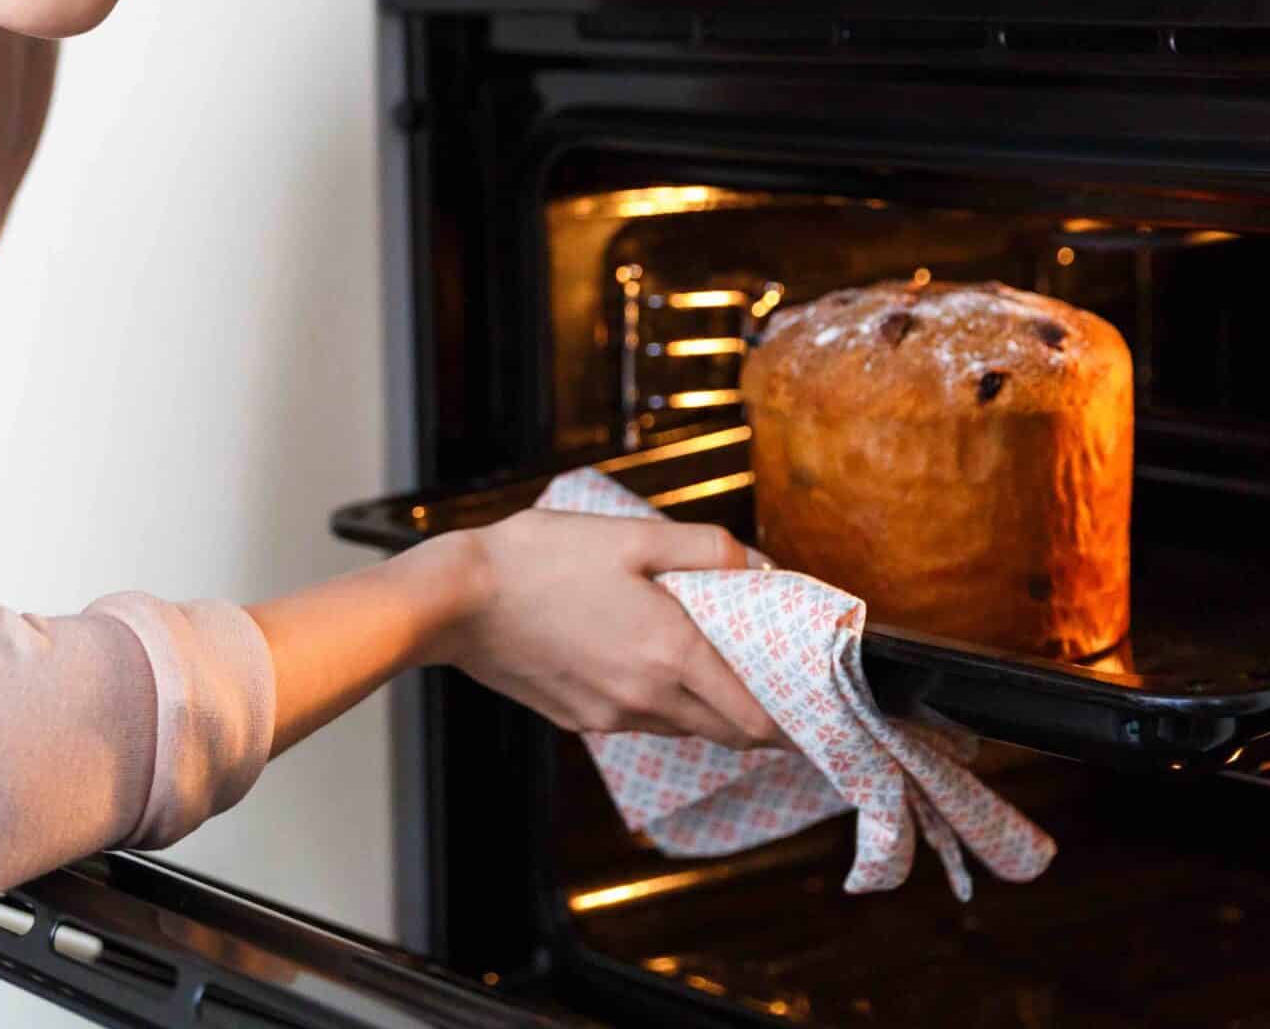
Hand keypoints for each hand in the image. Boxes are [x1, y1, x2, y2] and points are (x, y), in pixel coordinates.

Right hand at [424, 511, 781, 748]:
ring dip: (710, 709)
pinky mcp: (577, 719)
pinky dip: (662, 703)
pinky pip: (639, 720)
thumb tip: (761, 566)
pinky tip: (647, 665)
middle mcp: (647, 699)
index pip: (755, 717)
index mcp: (671, 654)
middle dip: (762, 721)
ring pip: (684, 727)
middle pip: (728, 733)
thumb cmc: (540, 559)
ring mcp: (610, 716)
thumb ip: (706, 549)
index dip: (792, 721)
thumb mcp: (631, 535)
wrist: (456, 601)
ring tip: (716, 669)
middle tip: (781, 692)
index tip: (813, 709)